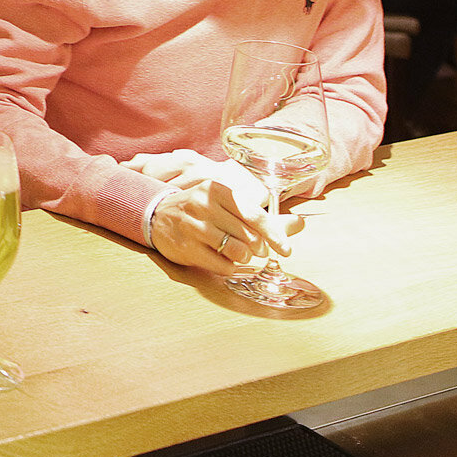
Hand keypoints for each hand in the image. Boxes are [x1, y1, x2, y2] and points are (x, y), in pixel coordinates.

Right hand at [131, 154, 299, 274]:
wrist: (156, 216)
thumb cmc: (200, 211)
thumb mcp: (227, 206)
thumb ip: (263, 217)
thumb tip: (300, 223)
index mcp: (217, 189)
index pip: (255, 215)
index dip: (275, 235)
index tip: (285, 250)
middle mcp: (203, 204)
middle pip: (248, 236)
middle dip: (257, 248)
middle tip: (255, 250)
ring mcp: (192, 226)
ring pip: (237, 251)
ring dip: (243, 257)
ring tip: (237, 253)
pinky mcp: (186, 247)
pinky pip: (221, 265)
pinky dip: (228, 267)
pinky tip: (222, 259)